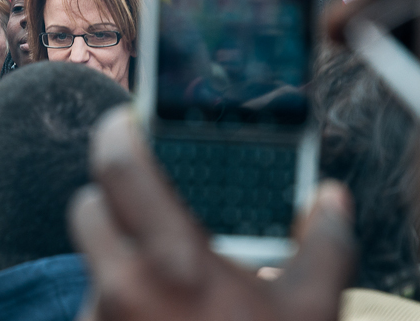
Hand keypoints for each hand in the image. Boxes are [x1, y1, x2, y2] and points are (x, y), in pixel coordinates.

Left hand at [69, 107, 354, 320]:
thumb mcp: (309, 313)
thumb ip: (323, 246)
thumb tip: (332, 199)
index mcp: (175, 260)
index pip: (118, 167)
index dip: (115, 133)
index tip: (126, 120)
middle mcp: (122, 284)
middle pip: (87, 207)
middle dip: (111, 200)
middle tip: (148, 206)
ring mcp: (101, 320)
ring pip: (90, 261)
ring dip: (117, 258)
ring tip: (166, 282)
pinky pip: (94, 306)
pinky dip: (118, 302)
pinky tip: (158, 320)